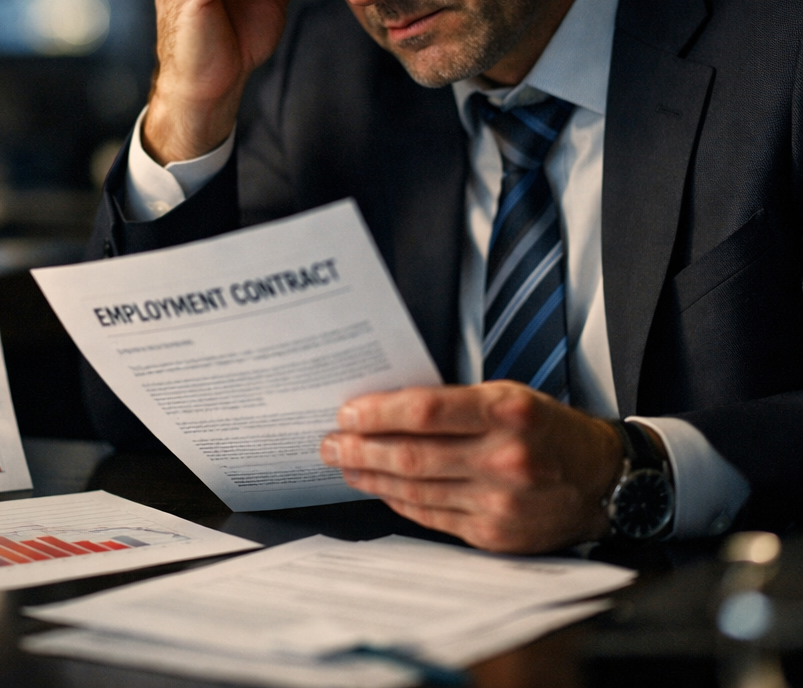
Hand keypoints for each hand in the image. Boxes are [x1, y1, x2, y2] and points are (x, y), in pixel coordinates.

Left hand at [319, 382, 625, 553]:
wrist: (601, 479)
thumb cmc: (545, 427)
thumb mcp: (508, 396)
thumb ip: (453, 403)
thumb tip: (387, 409)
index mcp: (506, 412)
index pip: (424, 411)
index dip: (378, 413)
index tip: (347, 412)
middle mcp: (504, 459)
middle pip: (412, 455)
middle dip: (360, 448)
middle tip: (329, 443)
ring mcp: (500, 503)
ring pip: (415, 489)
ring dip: (370, 476)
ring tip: (344, 463)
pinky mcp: (495, 534)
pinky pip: (431, 516)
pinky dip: (398, 500)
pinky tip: (379, 486)